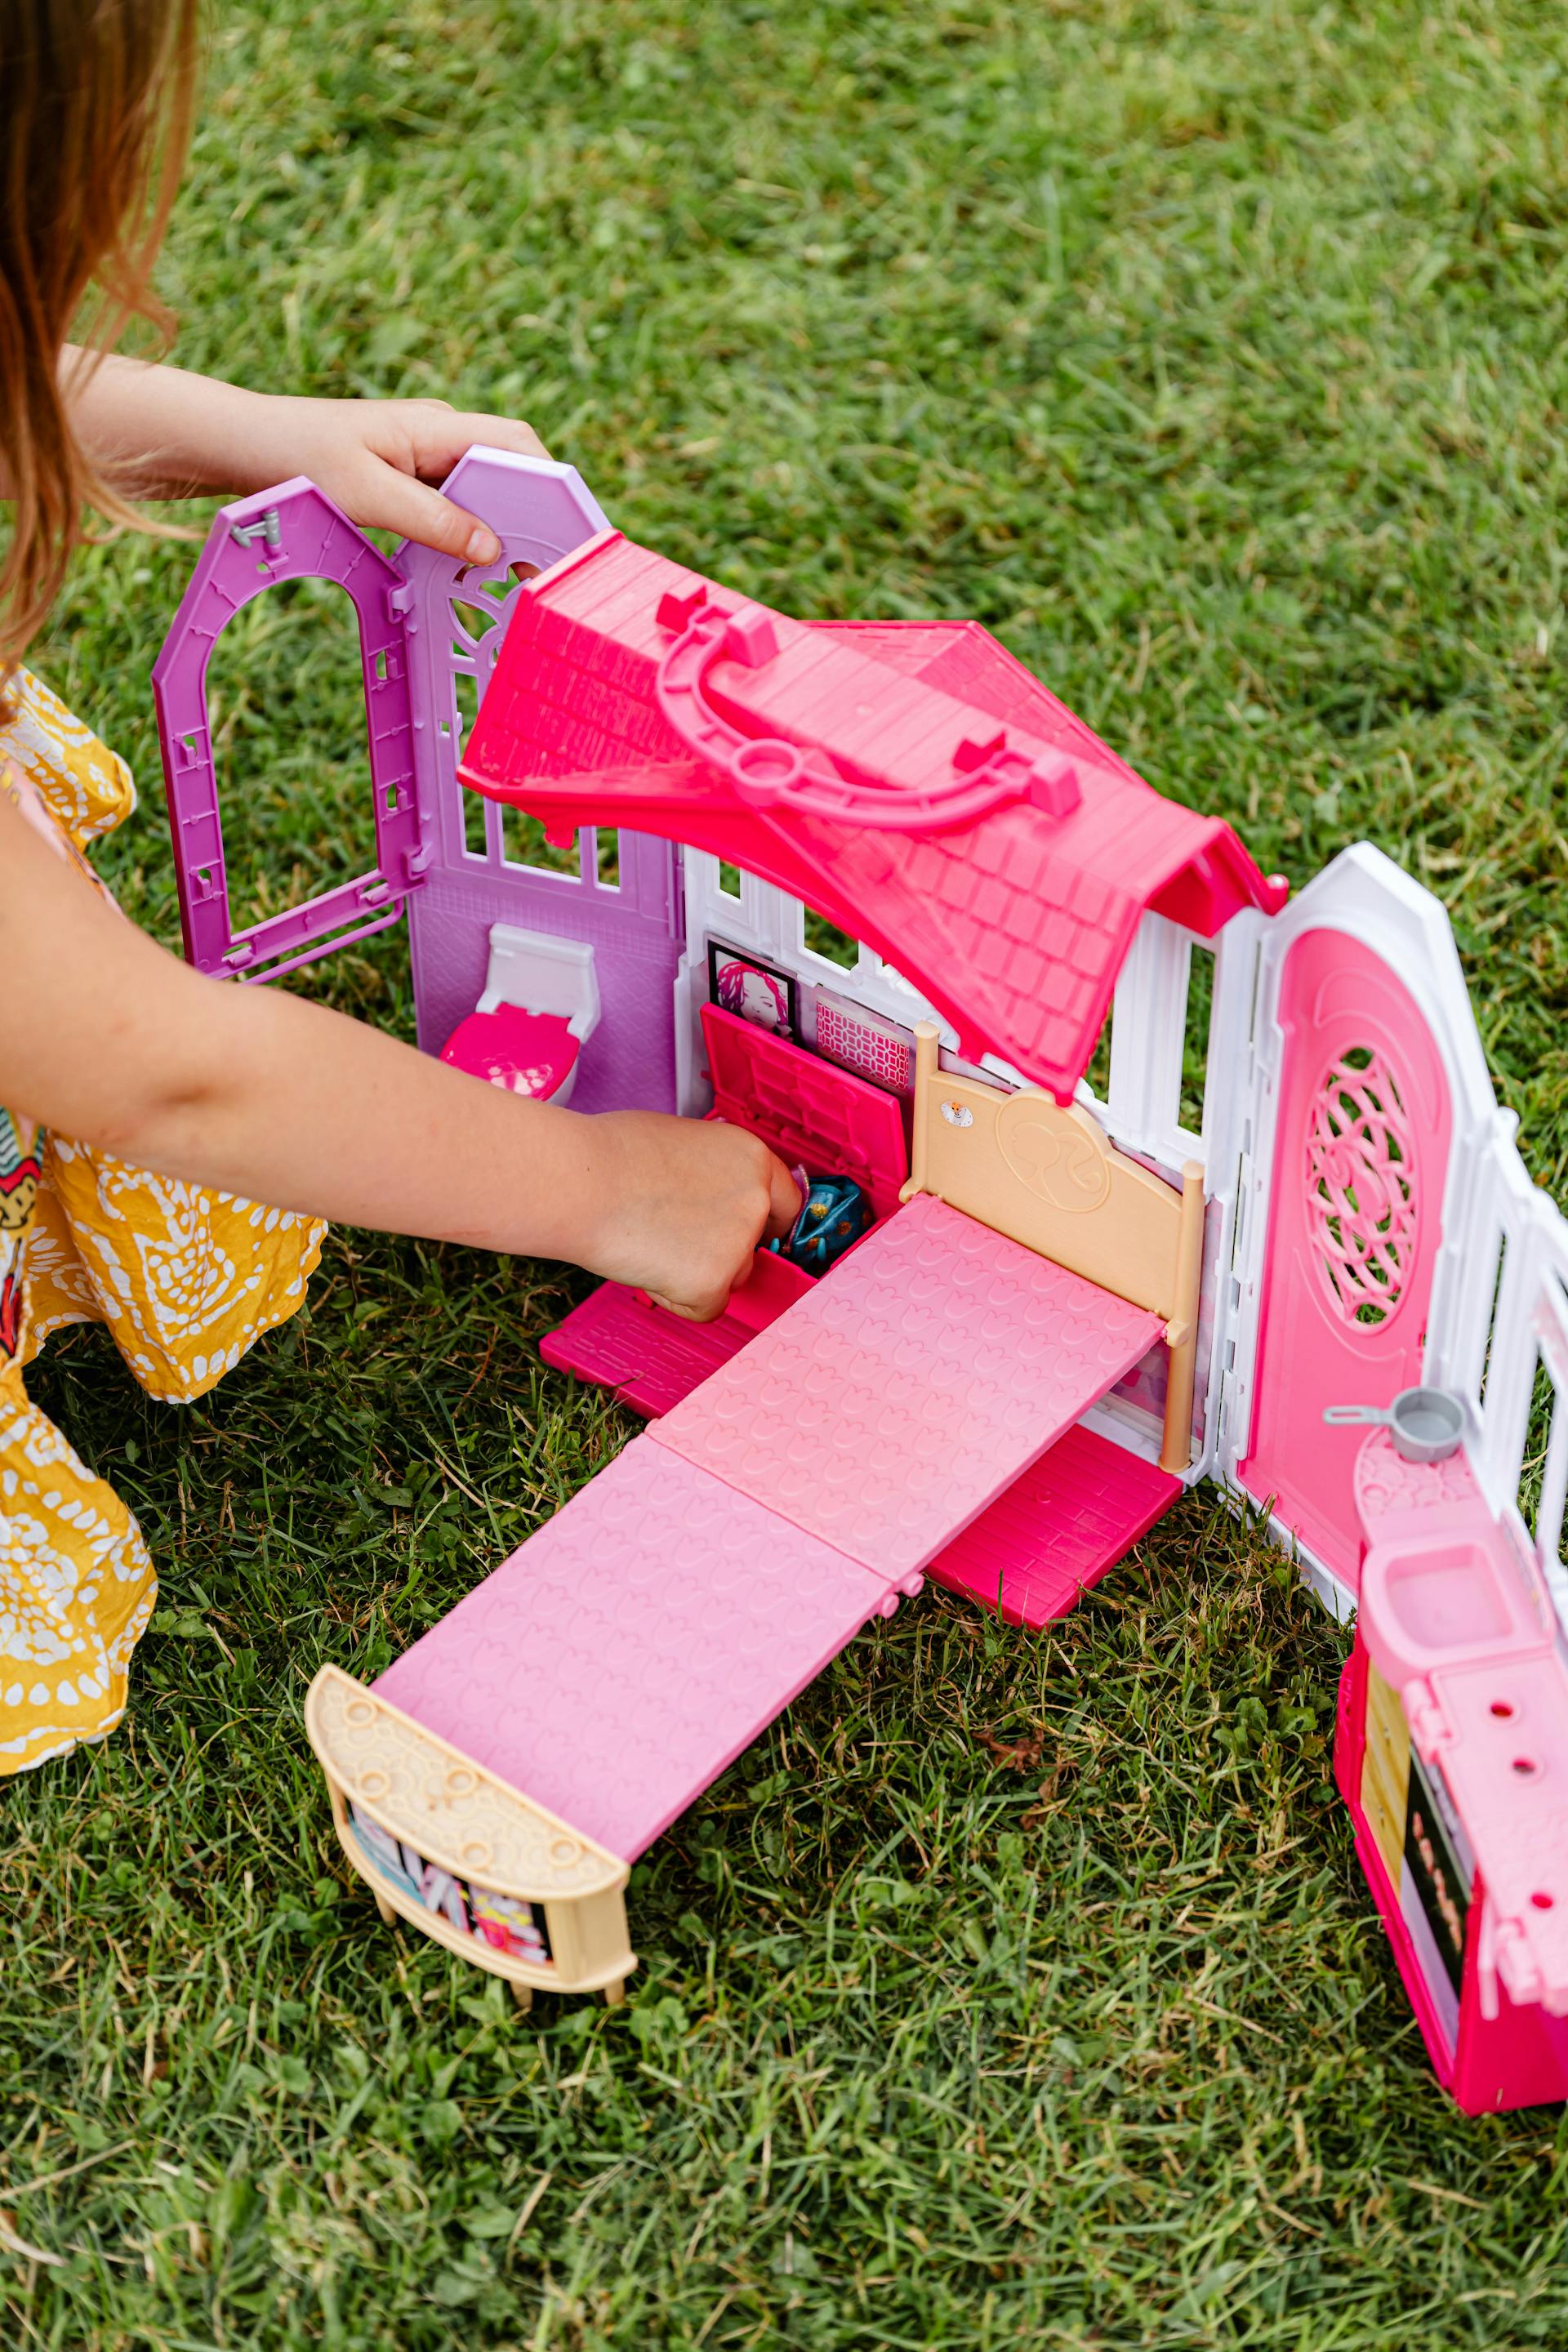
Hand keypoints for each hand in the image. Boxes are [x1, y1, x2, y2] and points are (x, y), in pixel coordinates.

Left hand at [271, 396, 551, 564]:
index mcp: (437, 426)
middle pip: (511, 473)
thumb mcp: (366, 494)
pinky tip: (473, 569)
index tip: (571, 532)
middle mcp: (440, 436)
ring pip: (486, 494)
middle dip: (535, 519)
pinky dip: (471, 536)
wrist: (244, 444)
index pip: (518, 447)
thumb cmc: (297, 456)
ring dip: (504, 532)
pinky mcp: (410, 479)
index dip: (552, 487)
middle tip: (550, 570)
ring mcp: (426, 457)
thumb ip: (432, 520)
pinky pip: (456, 507)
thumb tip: (490, 549)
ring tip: (520, 578)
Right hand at [582, 1112, 801, 1322]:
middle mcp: (756, 1198)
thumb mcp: (681, 1143)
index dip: (762, 1222)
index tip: (747, 1233)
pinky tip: (646, 1265)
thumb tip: (710, 1195)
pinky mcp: (713, 1282)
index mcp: (750, 1156)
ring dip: (699, 1274)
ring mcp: (738, 1242)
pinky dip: (676, 1299)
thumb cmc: (609, 1155)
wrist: (578, 1183)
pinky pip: (704, 1308)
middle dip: (726, 1253)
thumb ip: (712, 1172)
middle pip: (757, 1246)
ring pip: (732, 1279)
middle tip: (678, 1242)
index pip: (785, 1201)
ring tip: (650, 1244)